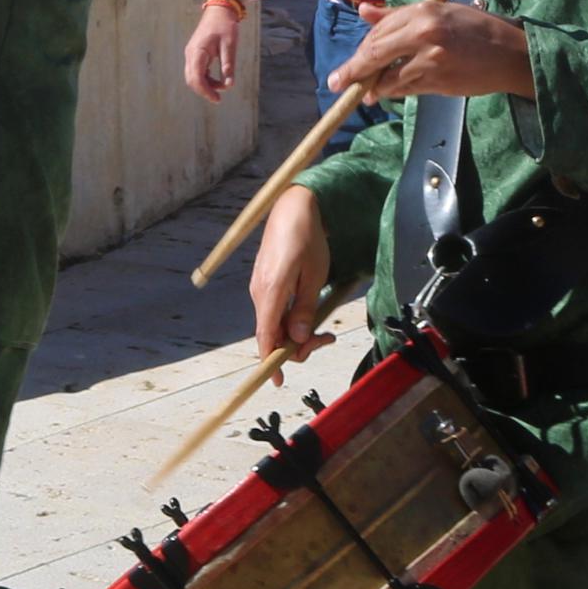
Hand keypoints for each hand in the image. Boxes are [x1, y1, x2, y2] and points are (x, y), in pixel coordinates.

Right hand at [181, 0, 242, 103]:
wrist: (219, 11)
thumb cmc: (225, 26)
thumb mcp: (230, 45)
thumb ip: (228, 65)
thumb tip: (229, 85)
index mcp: (197, 52)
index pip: (196, 78)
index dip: (206, 91)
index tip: (217, 99)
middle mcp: (191, 54)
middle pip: (191, 80)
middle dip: (204, 90)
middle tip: (218, 98)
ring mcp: (191, 54)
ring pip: (193, 76)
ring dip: (205, 85)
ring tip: (222, 87)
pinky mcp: (195, 54)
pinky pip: (197, 71)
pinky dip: (205, 78)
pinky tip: (218, 80)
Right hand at [249, 188, 332, 361]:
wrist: (293, 207)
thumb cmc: (307, 238)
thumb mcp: (315, 276)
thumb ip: (305, 310)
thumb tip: (299, 339)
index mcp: (270, 293)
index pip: (266, 337)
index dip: (271, 362)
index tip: (278, 381)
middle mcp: (259, 293)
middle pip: (272, 334)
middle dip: (298, 345)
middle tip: (328, 338)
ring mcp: (260, 287)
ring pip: (275, 323)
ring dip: (297, 332)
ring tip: (324, 328)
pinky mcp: (265, 282)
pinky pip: (275, 310)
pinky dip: (291, 319)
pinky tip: (309, 313)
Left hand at [330, 1, 536, 104]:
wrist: (511, 55)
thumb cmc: (476, 29)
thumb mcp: (439, 12)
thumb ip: (398, 15)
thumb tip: (363, 12)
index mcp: (423, 12)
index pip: (380, 31)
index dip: (361, 49)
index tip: (350, 61)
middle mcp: (424, 33)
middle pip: (376, 53)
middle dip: (354, 70)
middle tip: (338, 82)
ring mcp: (430, 60)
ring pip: (388, 77)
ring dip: (374, 86)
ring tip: (367, 92)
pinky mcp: (437, 81)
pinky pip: (405, 89)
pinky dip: (393, 92)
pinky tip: (386, 93)